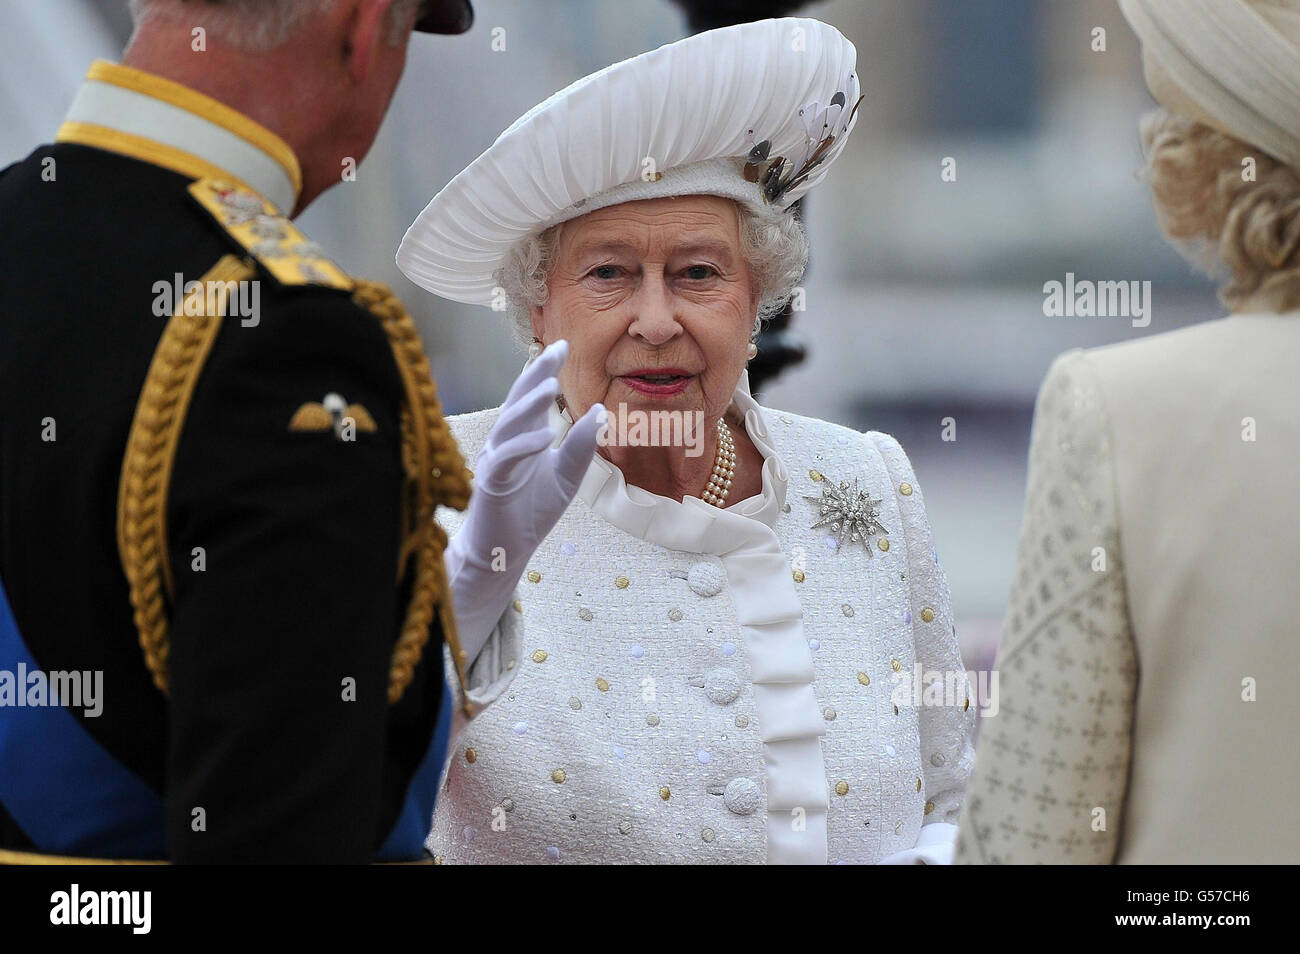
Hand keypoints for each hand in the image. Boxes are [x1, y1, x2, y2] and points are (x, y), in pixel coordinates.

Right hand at [443, 340, 603, 659]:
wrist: (509, 550)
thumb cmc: (533, 511)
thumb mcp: (567, 476)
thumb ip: (581, 447)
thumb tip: (600, 413)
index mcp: (525, 436)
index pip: (534, 396)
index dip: (545, 371)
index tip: (563, 346)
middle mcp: (508, 441)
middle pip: (518, 401)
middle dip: (535, 375)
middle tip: (554, 352)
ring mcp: (497, 460)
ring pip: (509, 424)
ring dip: (529, 404)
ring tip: (549, 385)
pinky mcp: (491, 483)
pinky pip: (505, 459)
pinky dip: (523, 446)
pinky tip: (544, 437)